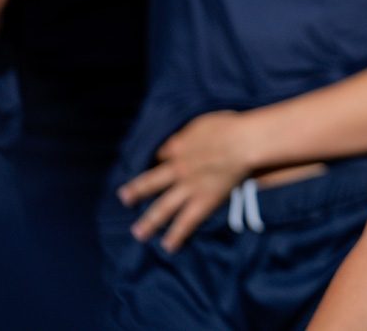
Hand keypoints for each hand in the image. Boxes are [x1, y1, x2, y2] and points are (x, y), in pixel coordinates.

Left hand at [117, 110, 254, 252]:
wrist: (243, 142)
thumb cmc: (230, 126)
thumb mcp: (204, 121)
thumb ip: (192, 131)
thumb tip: (190, 135)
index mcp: (178, 146)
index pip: (160, 154)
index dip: (153, 160)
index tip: (148, 165)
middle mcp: (178, 168)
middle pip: (152, 181)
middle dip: (137, 190)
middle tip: (124, 198)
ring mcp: (189, 187)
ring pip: (164, 207)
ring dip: (150, 221)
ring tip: (138, 233)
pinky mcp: (203, 201)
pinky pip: (187, 221)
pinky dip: (177, 234)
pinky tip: (168, 246)